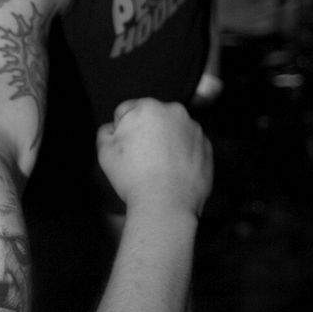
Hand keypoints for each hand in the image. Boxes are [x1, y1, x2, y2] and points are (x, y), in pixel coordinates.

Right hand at [96, 98, 212, 217]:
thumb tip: (113, 128)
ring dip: (166, 142)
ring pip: (173, 131)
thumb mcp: (104, 151)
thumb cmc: (134, 177)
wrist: (165, 205)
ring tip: (158, 167)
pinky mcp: (207, 148)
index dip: (122, 130)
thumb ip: (106, 130)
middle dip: (147, 133)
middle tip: (141, 159)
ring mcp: (194, 130)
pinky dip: (182, 154)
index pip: (128, 110)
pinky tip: (173, 172)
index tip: (125, 148)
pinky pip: (190, 146)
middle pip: (153, 118)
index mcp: (148, 107)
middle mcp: (175, 112)